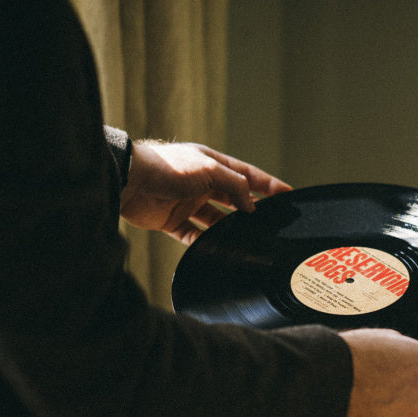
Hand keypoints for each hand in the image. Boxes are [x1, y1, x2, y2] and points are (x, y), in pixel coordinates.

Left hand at [119, 140, 291, 244]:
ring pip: (217, 220)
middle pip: (234, 199)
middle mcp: (202, 183)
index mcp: (212, 165)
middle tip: (272, 222)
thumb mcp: (210, 170)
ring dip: (230, 229)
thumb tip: (252, 205)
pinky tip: (218, 251)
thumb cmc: (167, 166)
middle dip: (252, 210)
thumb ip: (236, 185)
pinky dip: (205, 244)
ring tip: (247, 240)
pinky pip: (195, 236)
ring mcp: (187, 203)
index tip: (288, 195)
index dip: (268, 185)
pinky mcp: (172, 221)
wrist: (128, 180)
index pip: (247, 176)